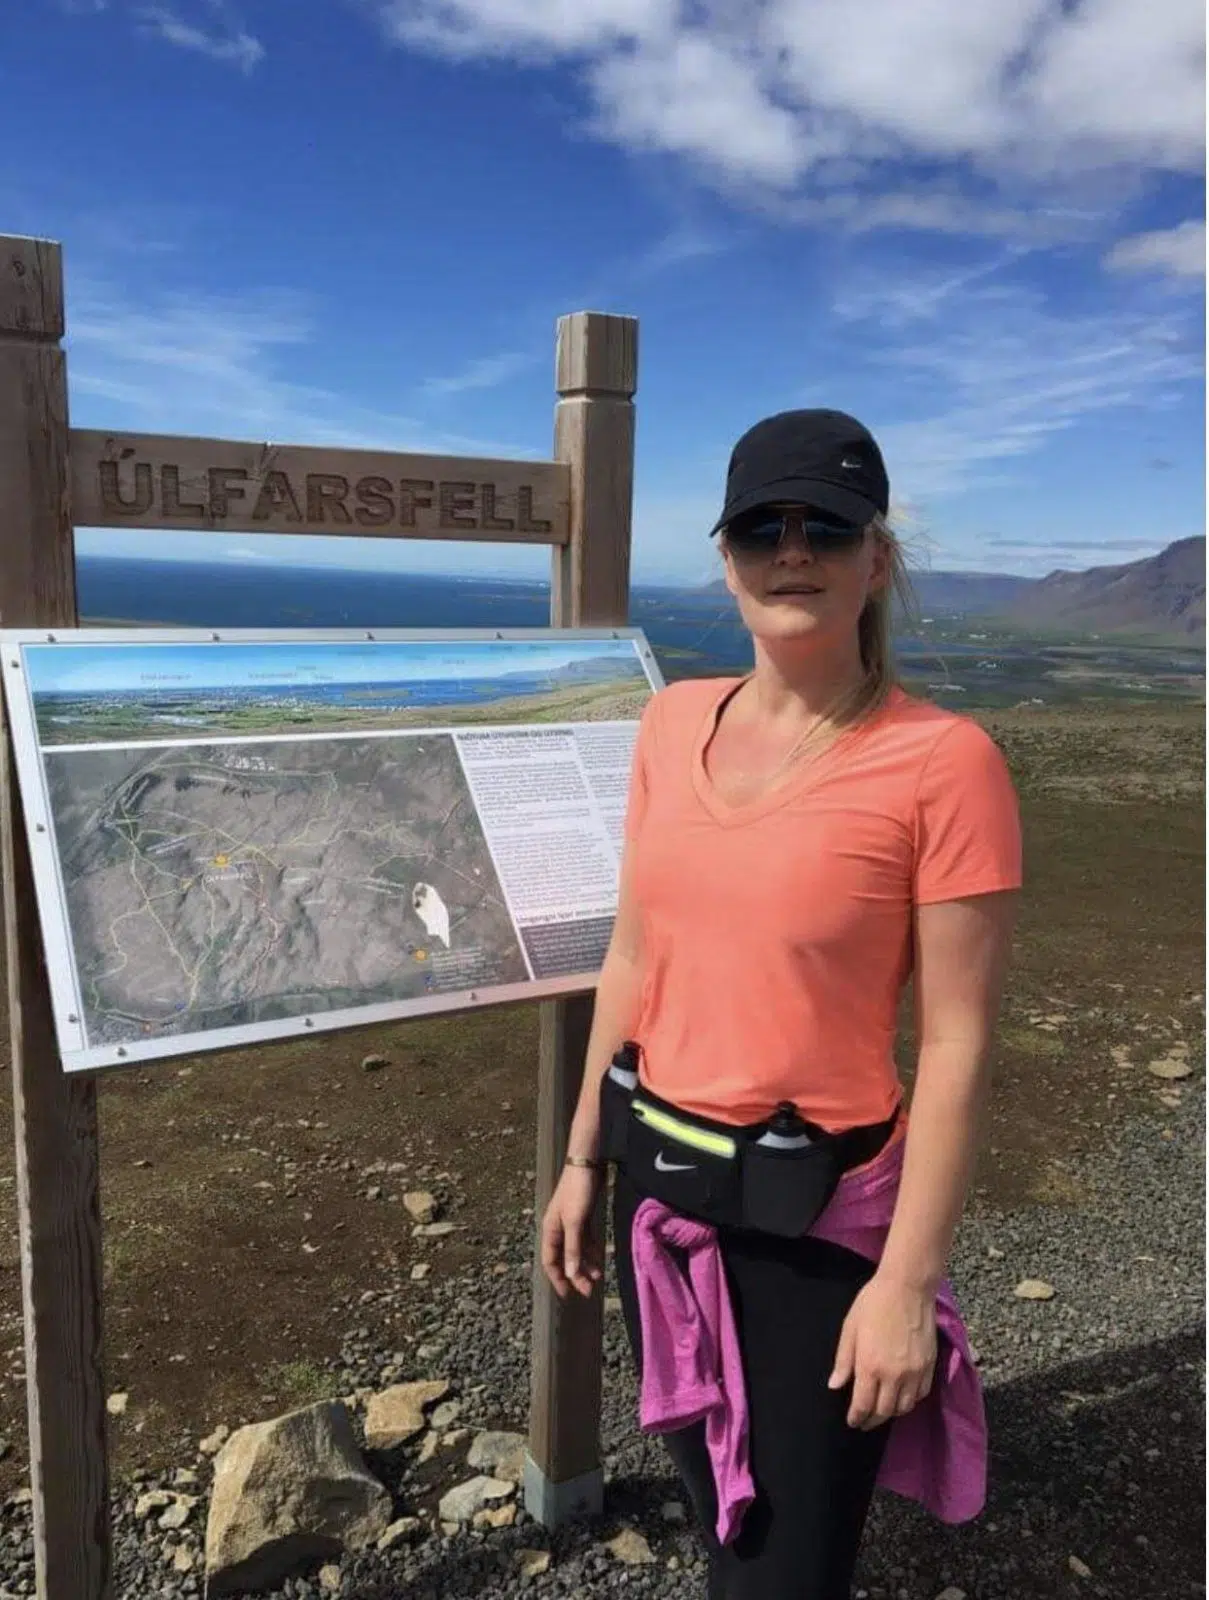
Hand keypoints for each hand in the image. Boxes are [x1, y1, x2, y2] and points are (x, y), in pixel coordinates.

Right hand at [540, 1165, 603, 1299]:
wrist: (586, 1163)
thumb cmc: (578, 1191)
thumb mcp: (575, 1221)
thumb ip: (573, 1248)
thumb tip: (569, 1274)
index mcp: (551, 1230)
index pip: (551, 1261)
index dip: (558, 1278)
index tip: (568, 1295)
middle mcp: (558, 1228)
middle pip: (564, 1258)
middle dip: (574, 1275)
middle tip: (588, 1291)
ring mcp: (570, 1222)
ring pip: (576, 1250)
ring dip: (585, 1264)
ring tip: (597, 1278)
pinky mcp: (582, 1216)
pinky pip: (585, 1240)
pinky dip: (590, 1251)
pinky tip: (599, 1260)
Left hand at [828, 1271, 937, 1429]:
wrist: (907, 1288)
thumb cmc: (873, 1303)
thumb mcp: (850, 1328)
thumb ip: (843, 1360)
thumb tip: (835, 1385)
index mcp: (869, 1366)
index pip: (863, 1405)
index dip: (856, 1417)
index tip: (852, 1422)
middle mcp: (893, 1376)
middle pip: (884, 1411)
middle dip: (872, 1420)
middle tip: (865, 1421)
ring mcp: (914, 1373)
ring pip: (904, 1408)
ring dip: (891, 1413)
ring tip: (882, 1410)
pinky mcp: (929, 1367)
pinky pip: (920, 1395)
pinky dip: (910, 1401)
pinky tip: (902, 1397)